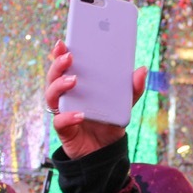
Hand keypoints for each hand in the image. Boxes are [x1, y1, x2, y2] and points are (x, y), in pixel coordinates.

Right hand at [44, 40, 145, 159]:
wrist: (106, 151)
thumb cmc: (109, 122)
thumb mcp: (124, 104)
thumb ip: (132, 89)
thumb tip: (141, 69)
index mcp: (77, 84)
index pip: (65, 65)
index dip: (60, 52)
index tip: (63, 41)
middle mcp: (66, 95)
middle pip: (54, 76)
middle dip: (58, 64)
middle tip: (70, 56)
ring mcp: (62, 111)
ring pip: (51, 95)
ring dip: (60, 85)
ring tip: (74, 80)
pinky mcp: (64, 129)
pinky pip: (60, 121)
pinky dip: (68, 116)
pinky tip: (80, 114)